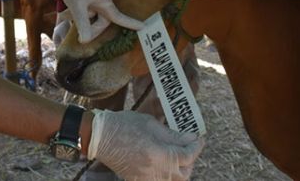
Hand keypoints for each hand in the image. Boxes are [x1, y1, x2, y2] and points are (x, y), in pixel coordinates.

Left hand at [43, 0, 142, 42]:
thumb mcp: (76, 6)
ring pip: (92, 11)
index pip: (119, 17)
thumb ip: (82, 24)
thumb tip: (85, 41)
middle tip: (76, 33)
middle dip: (89, 26)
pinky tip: (65, 11)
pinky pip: (87, 4)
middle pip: (102, 18)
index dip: (131, 24)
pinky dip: (78, 9)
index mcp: (105, 1)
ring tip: (64, 16)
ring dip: (80, 17)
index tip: (143, 27)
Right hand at [89, 110, 203, 180]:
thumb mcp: (152, 125)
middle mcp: (155, 171)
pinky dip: (164, 176)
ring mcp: (146, 178)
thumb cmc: (125, 125)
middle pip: (184, 174)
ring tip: (176, 157)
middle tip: (188, 148)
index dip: (196, 146)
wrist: (100, 136)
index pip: (188, 156)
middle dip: (190, 161)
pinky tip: (163, 166)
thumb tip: (190, 139)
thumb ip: (173, 135)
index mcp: (161, 155)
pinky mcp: (137, 180)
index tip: (199, 138)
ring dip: (179, 171)